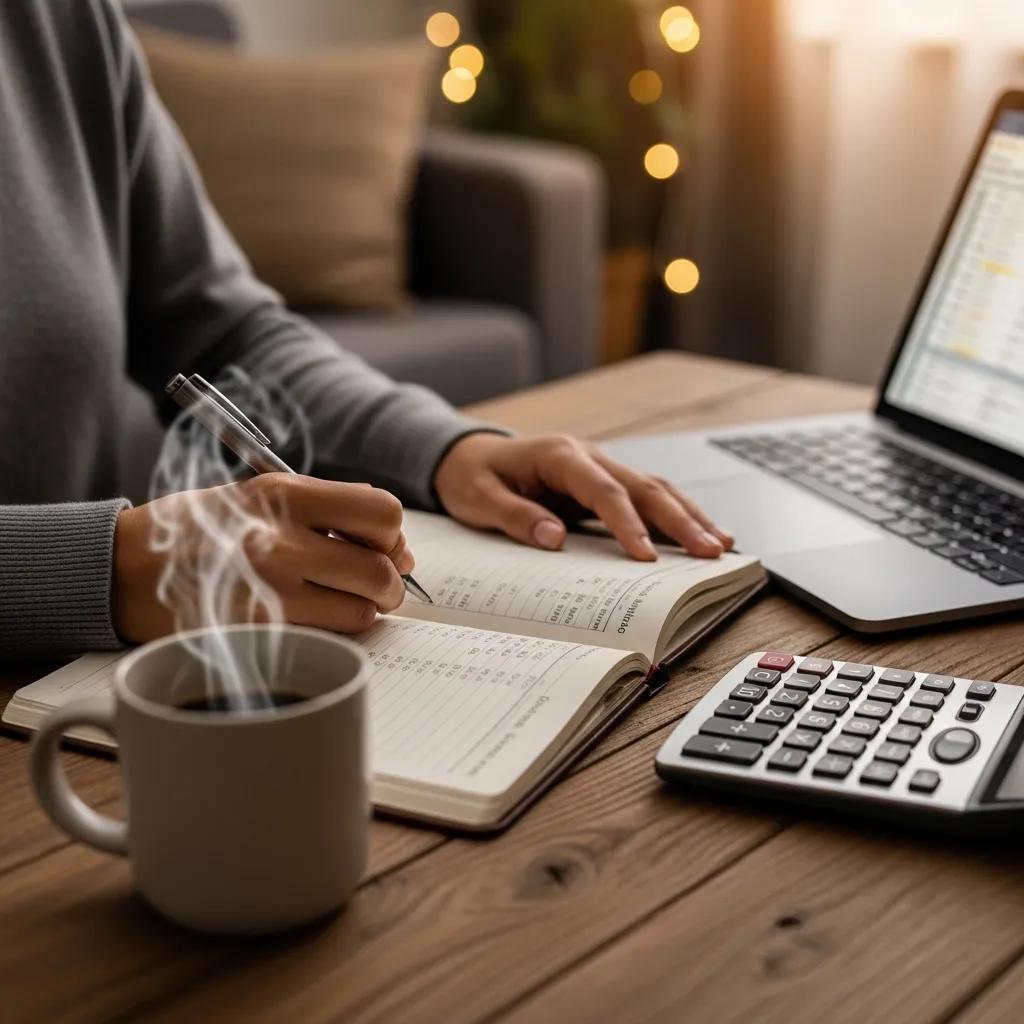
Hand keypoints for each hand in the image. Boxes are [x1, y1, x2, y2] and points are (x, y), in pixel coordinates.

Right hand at [112, 475, 412, 642]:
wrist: (124, 569)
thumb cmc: (201, 529)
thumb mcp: (260, 494)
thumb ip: (328, 509)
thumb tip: (398, 544)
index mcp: (284, 494)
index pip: (382, 513)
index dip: (392, 535)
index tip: (382, 545)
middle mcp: (281, 541)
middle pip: (380, 570)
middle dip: (388, 584)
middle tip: (375, 587)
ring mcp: (269, 591)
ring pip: (360, 612)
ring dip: (362, 612)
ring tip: (338, 602)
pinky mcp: (258, 632)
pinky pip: (326, 637)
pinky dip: (331, 632)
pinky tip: (310, 618)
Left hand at [433, 433, 733, 560]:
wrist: (468, 455)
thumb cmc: (472, 477)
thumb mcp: (478, 498)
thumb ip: (515, 516)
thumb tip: (554, 538)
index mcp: (560, 455)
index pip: (604, 491)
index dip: (628, 524)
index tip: (646, 557)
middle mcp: (588, 456)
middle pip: (644, 487)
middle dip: (681, 521)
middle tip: (710, 552)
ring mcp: (600, 467)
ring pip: (654, 489)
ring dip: (688, 516)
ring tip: (721, 546)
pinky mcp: (603, 483)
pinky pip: (645, 498)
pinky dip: (675, 515)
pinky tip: (699, 534)